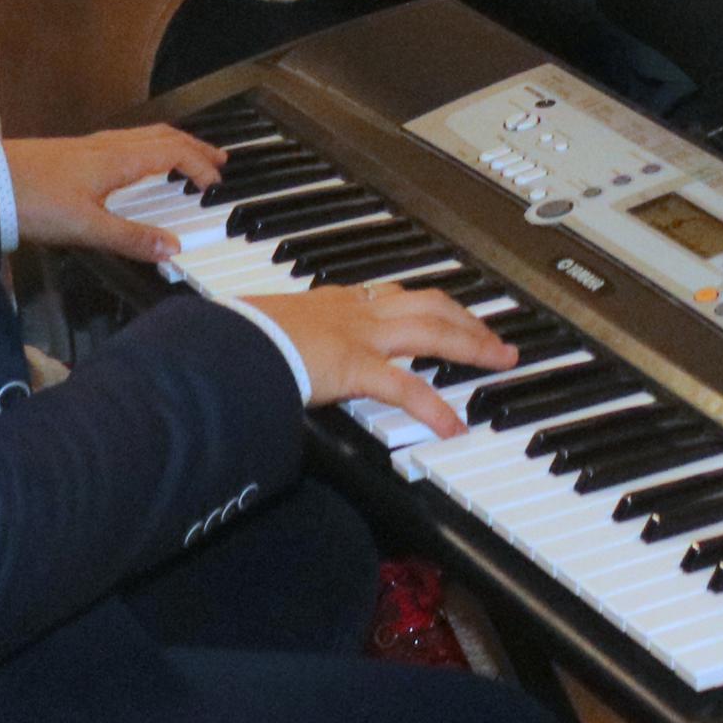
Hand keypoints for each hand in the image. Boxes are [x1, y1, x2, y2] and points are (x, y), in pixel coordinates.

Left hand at [4, 125, 222, 258]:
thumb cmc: (33, 202)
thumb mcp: (85, 227)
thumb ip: (130, 238)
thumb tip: (173, 249)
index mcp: (119, 159)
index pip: (174, 153)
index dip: (200, 167)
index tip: (216, 186)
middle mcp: (110, 145)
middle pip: (165, 137)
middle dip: (195, 148)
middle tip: (219, 161)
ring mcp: (91, 145)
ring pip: (145, 135)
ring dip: (174, 144)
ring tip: (187, 158)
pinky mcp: (74, 152)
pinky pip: (127, 140)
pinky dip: (149, 147)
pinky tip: (138, 163)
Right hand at [240, 283, 515, 439]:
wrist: (222, 340)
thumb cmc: (234, 336)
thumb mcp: (269, 331)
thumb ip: (285, 341)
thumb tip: (274, 354)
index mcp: (336, 302)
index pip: (396, 296)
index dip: (430, 304)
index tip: (449, 311)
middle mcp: (356, 312)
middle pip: (429, 305)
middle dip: (469, 318)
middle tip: (495, 336)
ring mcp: (359, 336)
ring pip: (432, 332)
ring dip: (473, 345)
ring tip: (500, 360)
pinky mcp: (353, 366)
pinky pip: (405, 388)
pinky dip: (434, 408)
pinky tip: (454, 427)